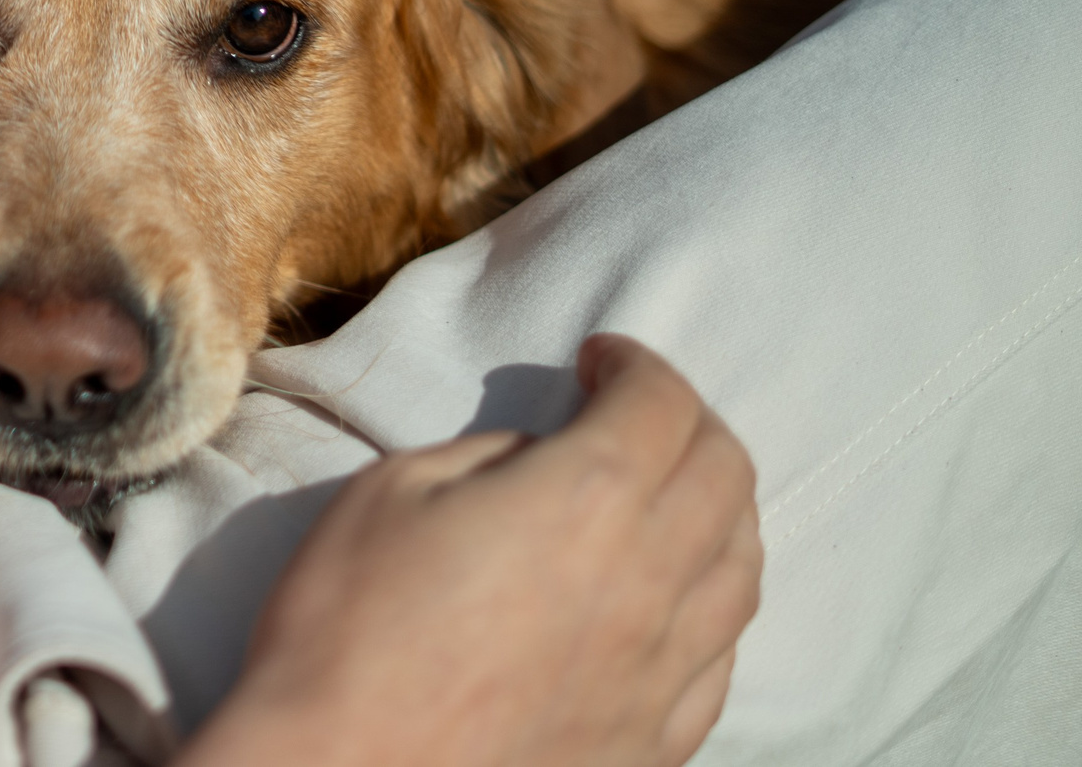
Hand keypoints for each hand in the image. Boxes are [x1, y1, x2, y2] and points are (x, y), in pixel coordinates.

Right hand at [191, 335, 761, 766]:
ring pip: (743, 571)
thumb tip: (540, 460)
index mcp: (587, 500)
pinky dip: (709, 608)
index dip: (636, 363)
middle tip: (636, 414)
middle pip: (728, 477)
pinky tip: (668, 604)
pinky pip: (720, 662)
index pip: (663, 404)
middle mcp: (650, 582)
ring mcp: (661, 675)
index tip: (599, 360)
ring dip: (719, 513)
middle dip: (690, 424)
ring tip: (669, 500)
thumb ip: (488, 455)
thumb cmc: (345, 628)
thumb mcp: (390, 491)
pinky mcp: (653, 746)